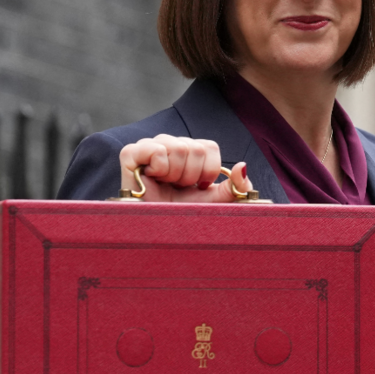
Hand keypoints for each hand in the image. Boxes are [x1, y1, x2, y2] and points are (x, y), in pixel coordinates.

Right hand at [118, 134, 252, 202]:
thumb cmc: (181, 213)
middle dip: (191, 177)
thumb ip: (233, 187)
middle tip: (178, 189)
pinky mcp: (131, 153)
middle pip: (196, 148)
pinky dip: (160, 169)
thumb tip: (243, 166)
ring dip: (176, 176)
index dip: (208, 171)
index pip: (209, 146)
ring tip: (165, 186)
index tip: (197, 187)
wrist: (154, 230)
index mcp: (190, 151)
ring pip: (179, 149)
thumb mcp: (213, 202)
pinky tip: (152, 179)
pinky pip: (157, 150)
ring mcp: (150, 145)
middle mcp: (171, 143)